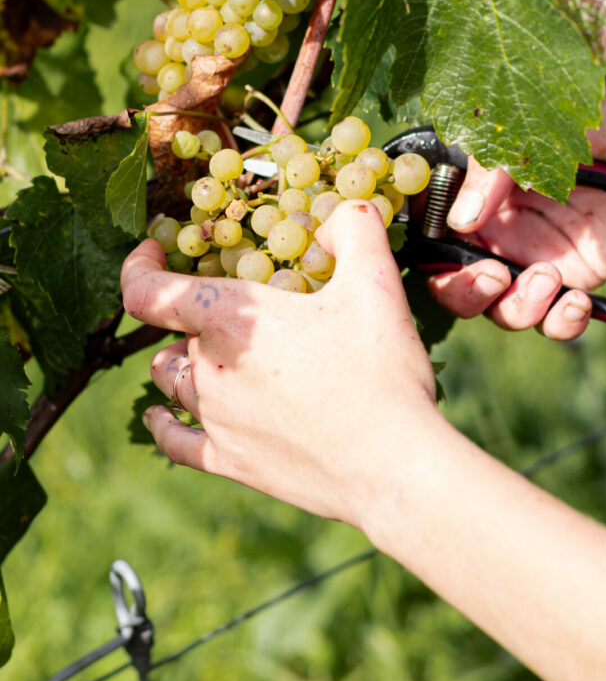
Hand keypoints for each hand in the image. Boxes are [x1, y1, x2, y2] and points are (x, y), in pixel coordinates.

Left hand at [121, 201, 437, 528]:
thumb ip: (354, 230)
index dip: (138, 267)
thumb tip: (338, 215)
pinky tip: (161, 415)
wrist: (391, 465)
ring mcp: (214, 419)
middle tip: (231, 305)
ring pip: (171, 378)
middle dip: (191, 313)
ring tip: (206, 350)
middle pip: (172, 333)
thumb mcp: (376, 283)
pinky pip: (174, 440)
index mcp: (232, 320)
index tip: (152, 252)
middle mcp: (210, 369)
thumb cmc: (379, 372)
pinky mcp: (228, 462)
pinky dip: (164, 422)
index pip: (147, 292)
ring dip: (181, 358)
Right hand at [429, 85, 605, 338]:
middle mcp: (495, 224)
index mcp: (477, 184)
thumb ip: (494, 170)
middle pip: (448, 276)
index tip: (431, 244)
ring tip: (549, 281)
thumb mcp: (543, 131)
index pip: (427, 219)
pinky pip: (548, 321)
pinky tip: (578, 303)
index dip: (419, 239)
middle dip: (461, 288)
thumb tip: (459, 220)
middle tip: (492, 275)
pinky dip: (556, 323)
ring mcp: (530, 256)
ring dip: (512, 307)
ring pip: (493, 306)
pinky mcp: (569, 281)